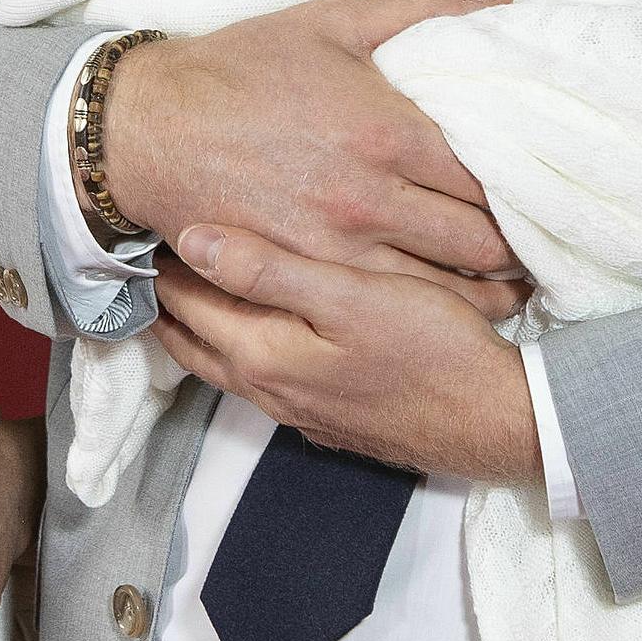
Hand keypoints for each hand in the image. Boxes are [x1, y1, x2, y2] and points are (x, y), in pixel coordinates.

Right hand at [101, 0, 519, 276]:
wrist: (149, 127)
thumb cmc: (241, 67)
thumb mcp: (330, 19)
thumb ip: (422, 4)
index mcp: (387, 130)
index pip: (488, 175)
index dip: (527, 187)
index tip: (544, 188)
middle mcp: (371, 198)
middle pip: (479, 240)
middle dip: (517, 245)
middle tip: (539, 242)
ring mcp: (339, 247)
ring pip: (445, 287)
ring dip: (488, 288)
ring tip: (514, 282)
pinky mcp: (307, 277)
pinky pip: (391, 306)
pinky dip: (432, 309)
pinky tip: (453, 306)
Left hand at [155, 227, 542, 481]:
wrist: (497, 422)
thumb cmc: (429, 348)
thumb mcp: (349, 295)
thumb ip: (268, 269)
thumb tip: (191, 238)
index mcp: (263, 356)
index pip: (187, 303)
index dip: (162, 261)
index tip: (144, 218)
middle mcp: (269, 389)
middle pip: (194, 339)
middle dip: (167, 296)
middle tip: (149, 246)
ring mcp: (299, 408)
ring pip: (225, 358)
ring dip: (201, 320)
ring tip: (190, 275)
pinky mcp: (329, 414)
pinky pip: (261, 372)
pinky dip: (239, 340)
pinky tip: (256, 318)